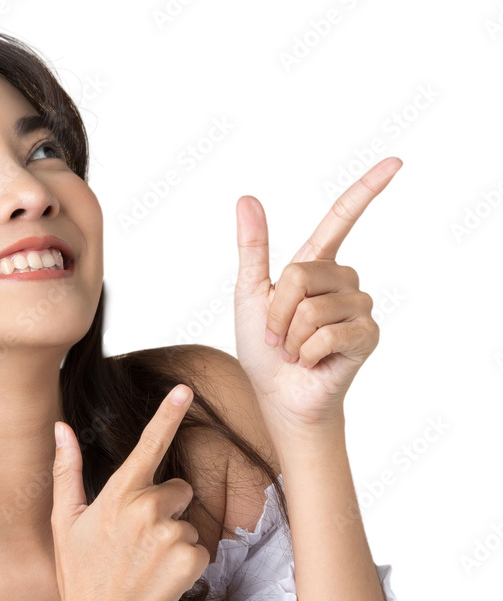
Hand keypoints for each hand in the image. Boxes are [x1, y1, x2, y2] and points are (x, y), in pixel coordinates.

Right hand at [51, 386, 210, 600]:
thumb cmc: (79, 578)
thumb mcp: (64, 523)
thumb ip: (66, 471)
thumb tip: (61, 428)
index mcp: (115, 496)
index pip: (147, 447)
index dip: (167, 415)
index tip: (185, 389)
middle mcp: (145, 510)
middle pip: (178, 488)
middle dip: (165, 508)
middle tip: (136, 542)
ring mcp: (170, 535)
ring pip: (188, 521)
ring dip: (173, 539)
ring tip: (144, 566)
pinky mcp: (191, 560)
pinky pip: (200, 548)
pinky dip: (186, 563)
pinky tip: (160, 579)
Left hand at [233, 157, 402, 429]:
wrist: (278, 395)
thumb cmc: (264, 349)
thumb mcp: (250, 294)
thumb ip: (253, 248)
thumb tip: (247, 198)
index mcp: (316, 266)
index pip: (342, 219)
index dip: (366, 191)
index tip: (395, 163)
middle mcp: (343, 280)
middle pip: (301, 274)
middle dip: (276, 311)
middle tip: (277, 336)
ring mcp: (359, 307)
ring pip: (312, 308)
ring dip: (289, 337)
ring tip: (293, 351)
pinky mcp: (367, 335)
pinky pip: (328, 334)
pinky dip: (305, 352)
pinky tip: (309, 361)